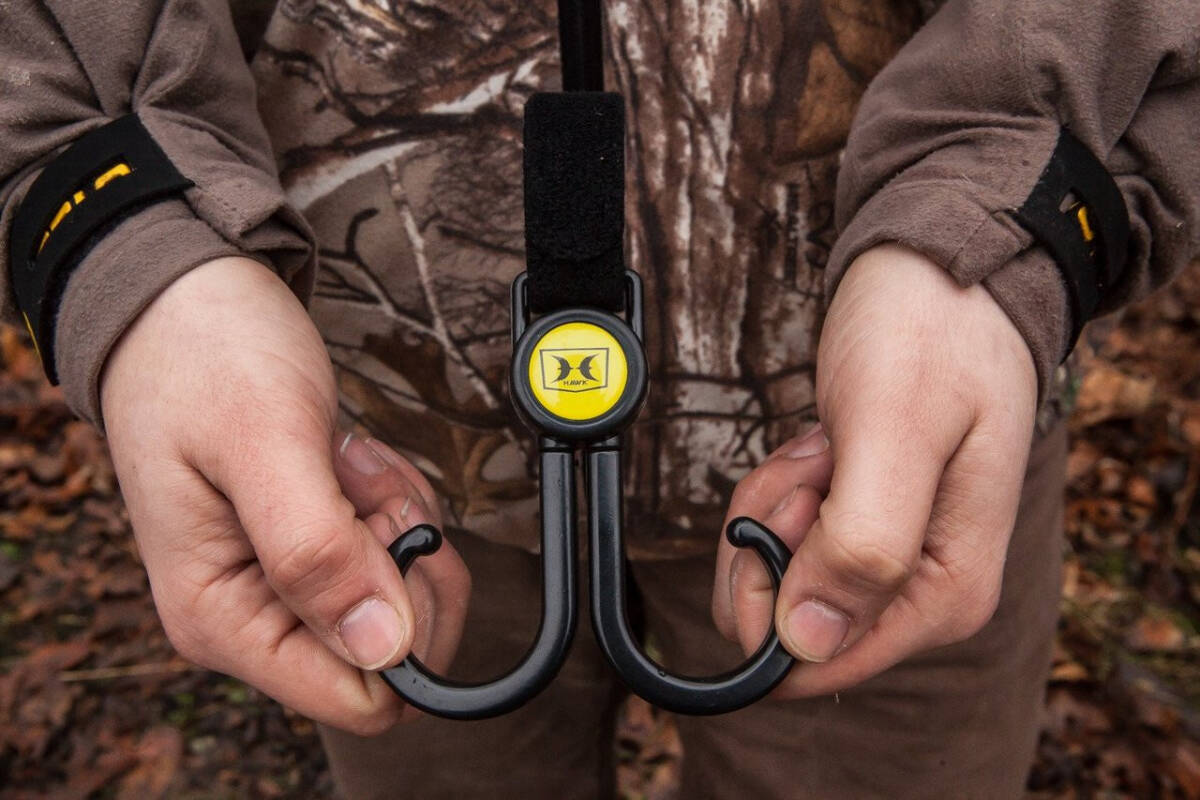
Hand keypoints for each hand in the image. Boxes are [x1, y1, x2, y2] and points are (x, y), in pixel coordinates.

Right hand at [100, 256, 469, 733]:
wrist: (185, 300)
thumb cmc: (203, 357)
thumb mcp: (265, 444)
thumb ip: (317, 552)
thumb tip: (382, 650)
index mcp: (222, 618)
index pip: (358, 696)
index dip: (406, 622)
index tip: (384, 535)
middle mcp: (252, 616)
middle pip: (395, 645)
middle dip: (404, 554)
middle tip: (363, 485)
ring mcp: (284, 581)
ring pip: (403, 591)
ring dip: (399, 516)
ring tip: (346, 459)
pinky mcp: (311, 546)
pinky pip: (393, 548)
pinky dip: (393, 498)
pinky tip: (349, 457)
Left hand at [713, 243, 1036, 696]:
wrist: (938, 276)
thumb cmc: (931, 338)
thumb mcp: (895, 431)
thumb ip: (861, 544)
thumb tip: (806, 645)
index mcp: (946, 593)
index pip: (817, 661)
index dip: (770, 596)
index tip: (793, 510)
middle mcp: (918, 592)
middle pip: (782, 621)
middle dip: (771, 535)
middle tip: (816, 464)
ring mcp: (885, 562)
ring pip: (771, 574)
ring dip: (776, 501)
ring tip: (829, 443)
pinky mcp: (857, 529)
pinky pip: (779, 536)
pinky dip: (781, 486)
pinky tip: (824, 443)